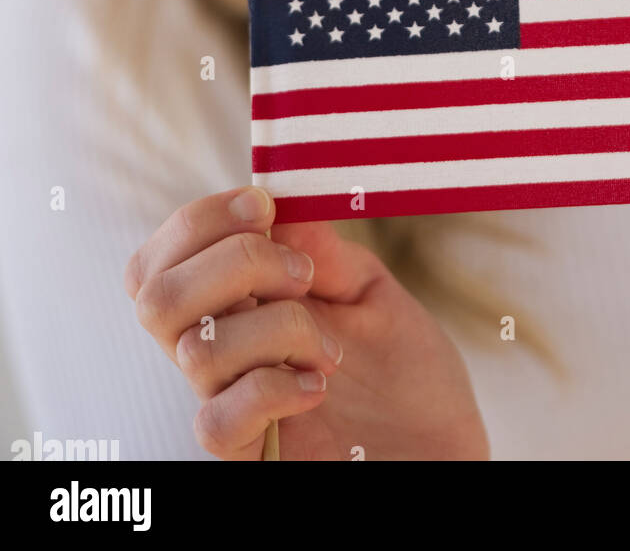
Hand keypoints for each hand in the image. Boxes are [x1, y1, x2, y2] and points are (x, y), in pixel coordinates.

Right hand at [125, 187, 488, 460]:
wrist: (442, 448)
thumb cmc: (406, 372)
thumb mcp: (373, 293)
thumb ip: (324, 252)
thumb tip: (280, 205)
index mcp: (238, 305)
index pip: (161, 261)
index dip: (198, 223)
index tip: (264, 207)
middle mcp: (222, 353)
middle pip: (154, 299)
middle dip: (233, 263)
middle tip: (301, 274)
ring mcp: (232, 405)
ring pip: (198, 351)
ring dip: (279, 329)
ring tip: (333, 348)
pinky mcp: (251, 455)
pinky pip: (217, 422)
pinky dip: (271, 389)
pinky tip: (317, 388)